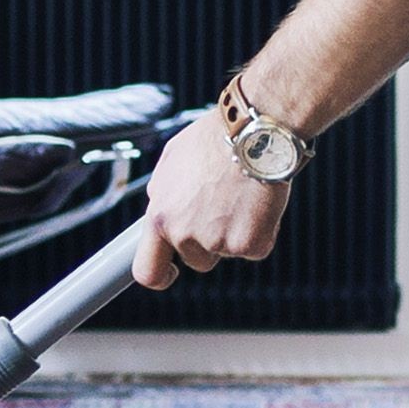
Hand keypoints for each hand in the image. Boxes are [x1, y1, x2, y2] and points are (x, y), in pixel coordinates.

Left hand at [133, 107, 293, 290]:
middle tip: (224, 206)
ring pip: (226, 252)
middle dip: (209, 240)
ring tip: (241, 196)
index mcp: (160, 216)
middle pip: (196, 259)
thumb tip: (161, 204)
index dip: (159, 275)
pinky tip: (259, 202)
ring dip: (234, 232)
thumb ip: (163, 191)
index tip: (171, 272)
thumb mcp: (172, 159)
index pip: (147, 269)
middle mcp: (184, 234)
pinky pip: (255, 249)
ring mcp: (217, 243)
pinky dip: (261, 230)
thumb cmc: (215, 138)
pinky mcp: (250, 245)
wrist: (254, 131)